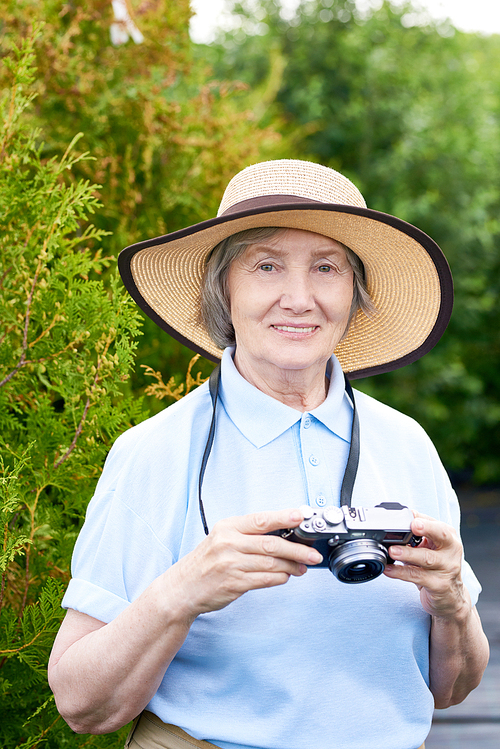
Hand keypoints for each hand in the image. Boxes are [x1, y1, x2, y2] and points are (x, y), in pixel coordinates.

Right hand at [165, 509, 322, 619]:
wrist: (182, 588)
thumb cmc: (206, 562)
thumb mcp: (222, 539)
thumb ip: (248, 535)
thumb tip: (283, 532)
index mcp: (228, 527)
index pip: (261, 519)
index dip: (283, 517)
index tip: (301, 516)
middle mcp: (228, 543)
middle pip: (271, 543)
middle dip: (297, 549)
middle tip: (312, 553)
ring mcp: (231, 564)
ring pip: (271, 563)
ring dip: (291, 566)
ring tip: (303, 566)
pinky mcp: (234, 584)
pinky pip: (264, 579)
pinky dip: (279, 578)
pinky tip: (286, 576)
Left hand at [383, 512, 469, 618]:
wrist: (451, 597)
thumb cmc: (437, 567)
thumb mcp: (432, 547)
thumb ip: (419, 532)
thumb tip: (400, 516)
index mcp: (449, 537)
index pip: (437, 524)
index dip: (424, 521)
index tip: (412, 518)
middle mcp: (451, 551)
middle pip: (440, 536)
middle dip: (427, 529)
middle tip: (412, 526)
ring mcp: (447, 569)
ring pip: (426, 559)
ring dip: (407, 553)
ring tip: (391, 551)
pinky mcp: (439, 586)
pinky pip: (417, 577)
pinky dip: (400, 572)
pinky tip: (388, 569)